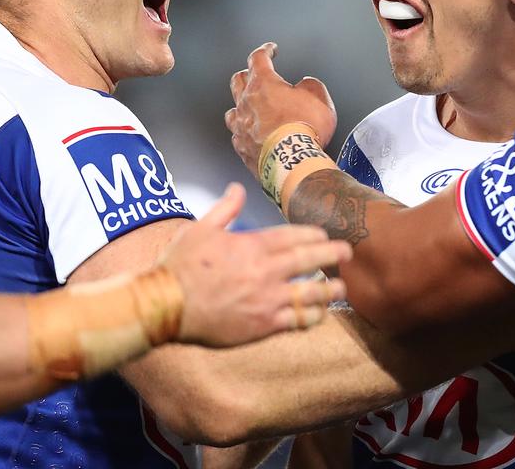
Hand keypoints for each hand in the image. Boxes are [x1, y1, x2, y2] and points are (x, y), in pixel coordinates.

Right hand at [162, 183, 351, 346]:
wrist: (167, 306)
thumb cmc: (179, 266)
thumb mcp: (200, 228)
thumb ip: (225, 208)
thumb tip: (237, 188)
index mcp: (253, 245)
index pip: (295, 236)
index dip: (314, 235)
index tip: (324, 236)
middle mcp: (266, 271)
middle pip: (311, 259)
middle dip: (333, 255)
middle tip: (348, 253)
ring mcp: (268, 299)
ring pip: (311, 293)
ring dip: (331, 290)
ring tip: (342, 289)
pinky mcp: (264, 325)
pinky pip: (298, 321)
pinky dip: (313, 316)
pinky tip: (320, 314)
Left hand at [226, 43, 336, 175]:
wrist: (293, 162)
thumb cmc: (305, 130)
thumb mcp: (320, 98)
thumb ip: (310, 85)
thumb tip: (305, 85)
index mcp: (263, 84)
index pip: (258, 58)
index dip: (265, 50)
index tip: (270, 50)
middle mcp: (246, 102)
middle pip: (238, 80)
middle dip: (248, 74)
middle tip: (256, 74)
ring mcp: (241, 126)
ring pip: (233, 108)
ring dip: (242, 104)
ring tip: (250, 106)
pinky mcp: (241, 147)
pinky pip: (237, 134)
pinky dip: (244, 130)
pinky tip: (251, 133)